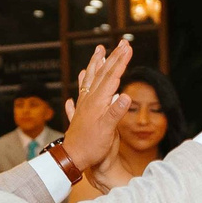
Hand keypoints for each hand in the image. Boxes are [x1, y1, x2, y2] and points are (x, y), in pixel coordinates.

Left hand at [57, 37, 135, 176]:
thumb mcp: (107, 131)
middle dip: (114, 57)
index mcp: (98, 102)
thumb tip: (126, 96)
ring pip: (90, 79)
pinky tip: (82, 76)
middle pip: (102, 74)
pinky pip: (82, 91)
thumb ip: (116, 113)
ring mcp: (83, 104)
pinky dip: (83, 81)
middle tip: (122, 44)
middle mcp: (89, 100)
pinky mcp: (80, 111)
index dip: (121, 62)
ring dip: (96, 63)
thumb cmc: (91, 147)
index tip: (128, 48)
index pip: (112, 77)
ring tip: (99, 51)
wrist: (72, 158)